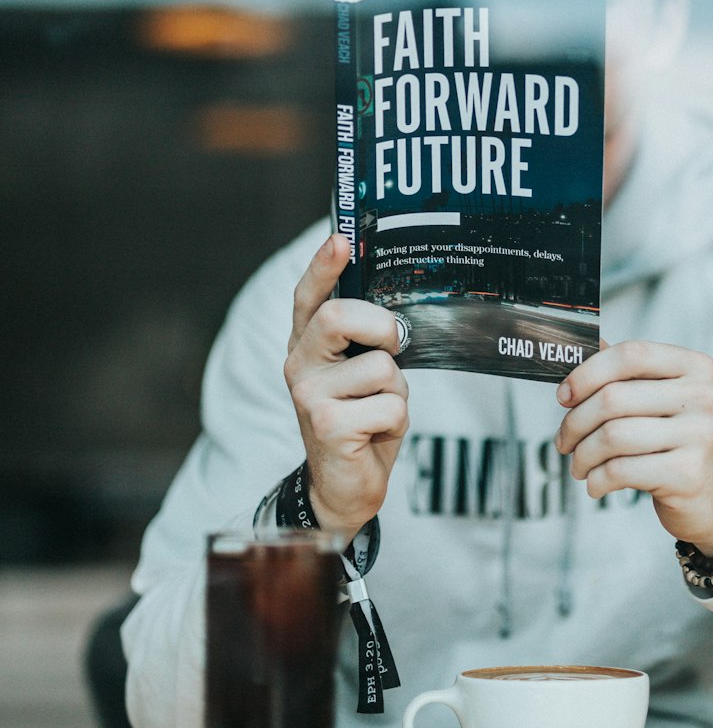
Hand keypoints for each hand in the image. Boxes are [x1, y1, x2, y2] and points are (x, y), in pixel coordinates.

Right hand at [284, 234, 409, 538]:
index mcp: (307, 345)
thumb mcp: (361, 373)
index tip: (341, 239)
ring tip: (379, 410)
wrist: (342, 488)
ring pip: (381, 367)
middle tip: (393, 346)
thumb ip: (366, 341)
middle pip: (339, 317)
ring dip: (396, 391)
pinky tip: (376, 435)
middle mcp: (299, 365)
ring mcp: (309, 395)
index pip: (309, 297)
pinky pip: (391, 405)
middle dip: (381, 326)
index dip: (323, 266)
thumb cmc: (361, 420)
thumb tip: (398, 315)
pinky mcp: (328, 425)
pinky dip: (398, 420)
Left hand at [555, 340, 712, 555]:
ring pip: (612, 436)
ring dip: (583, 454)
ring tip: (579, 464)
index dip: (587, 373)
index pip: (630, 355)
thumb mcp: (660, 398)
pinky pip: (621, 470)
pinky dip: (597, 479)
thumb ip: (625, 373)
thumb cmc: (677, 439)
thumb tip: (582, 345)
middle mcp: (702, 396)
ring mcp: (699, 435)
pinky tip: (595, 483)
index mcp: (694, 366)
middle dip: (575, 422)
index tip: (564, 396)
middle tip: (565, 440)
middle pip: (614, 398)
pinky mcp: (687, 474)